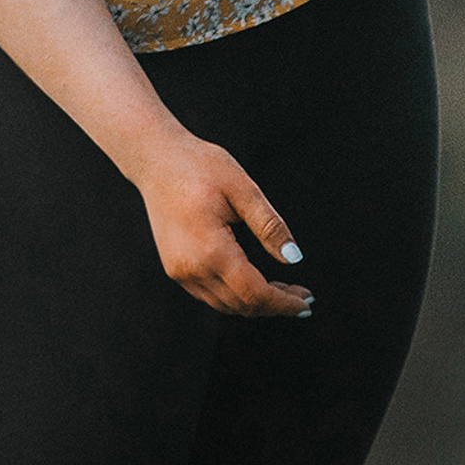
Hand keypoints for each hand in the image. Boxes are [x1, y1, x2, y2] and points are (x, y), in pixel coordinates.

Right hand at [129, 125, 312, 316]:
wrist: (157, 159)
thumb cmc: (201, 166)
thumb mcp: (243, 188)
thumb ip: (269, 225)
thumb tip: (294, 258)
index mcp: (211, 251)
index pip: (254, 293)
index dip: (282, 303)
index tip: (307, 304)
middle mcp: (192, 270)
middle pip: (240, 305)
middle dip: (274, 304)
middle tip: (303, 296)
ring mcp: (179, 272)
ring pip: (224, 304)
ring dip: (255, 303)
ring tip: (284, 290)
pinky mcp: (175, 268)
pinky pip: (209, 294)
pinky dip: (235, 295)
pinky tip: (254, 281)